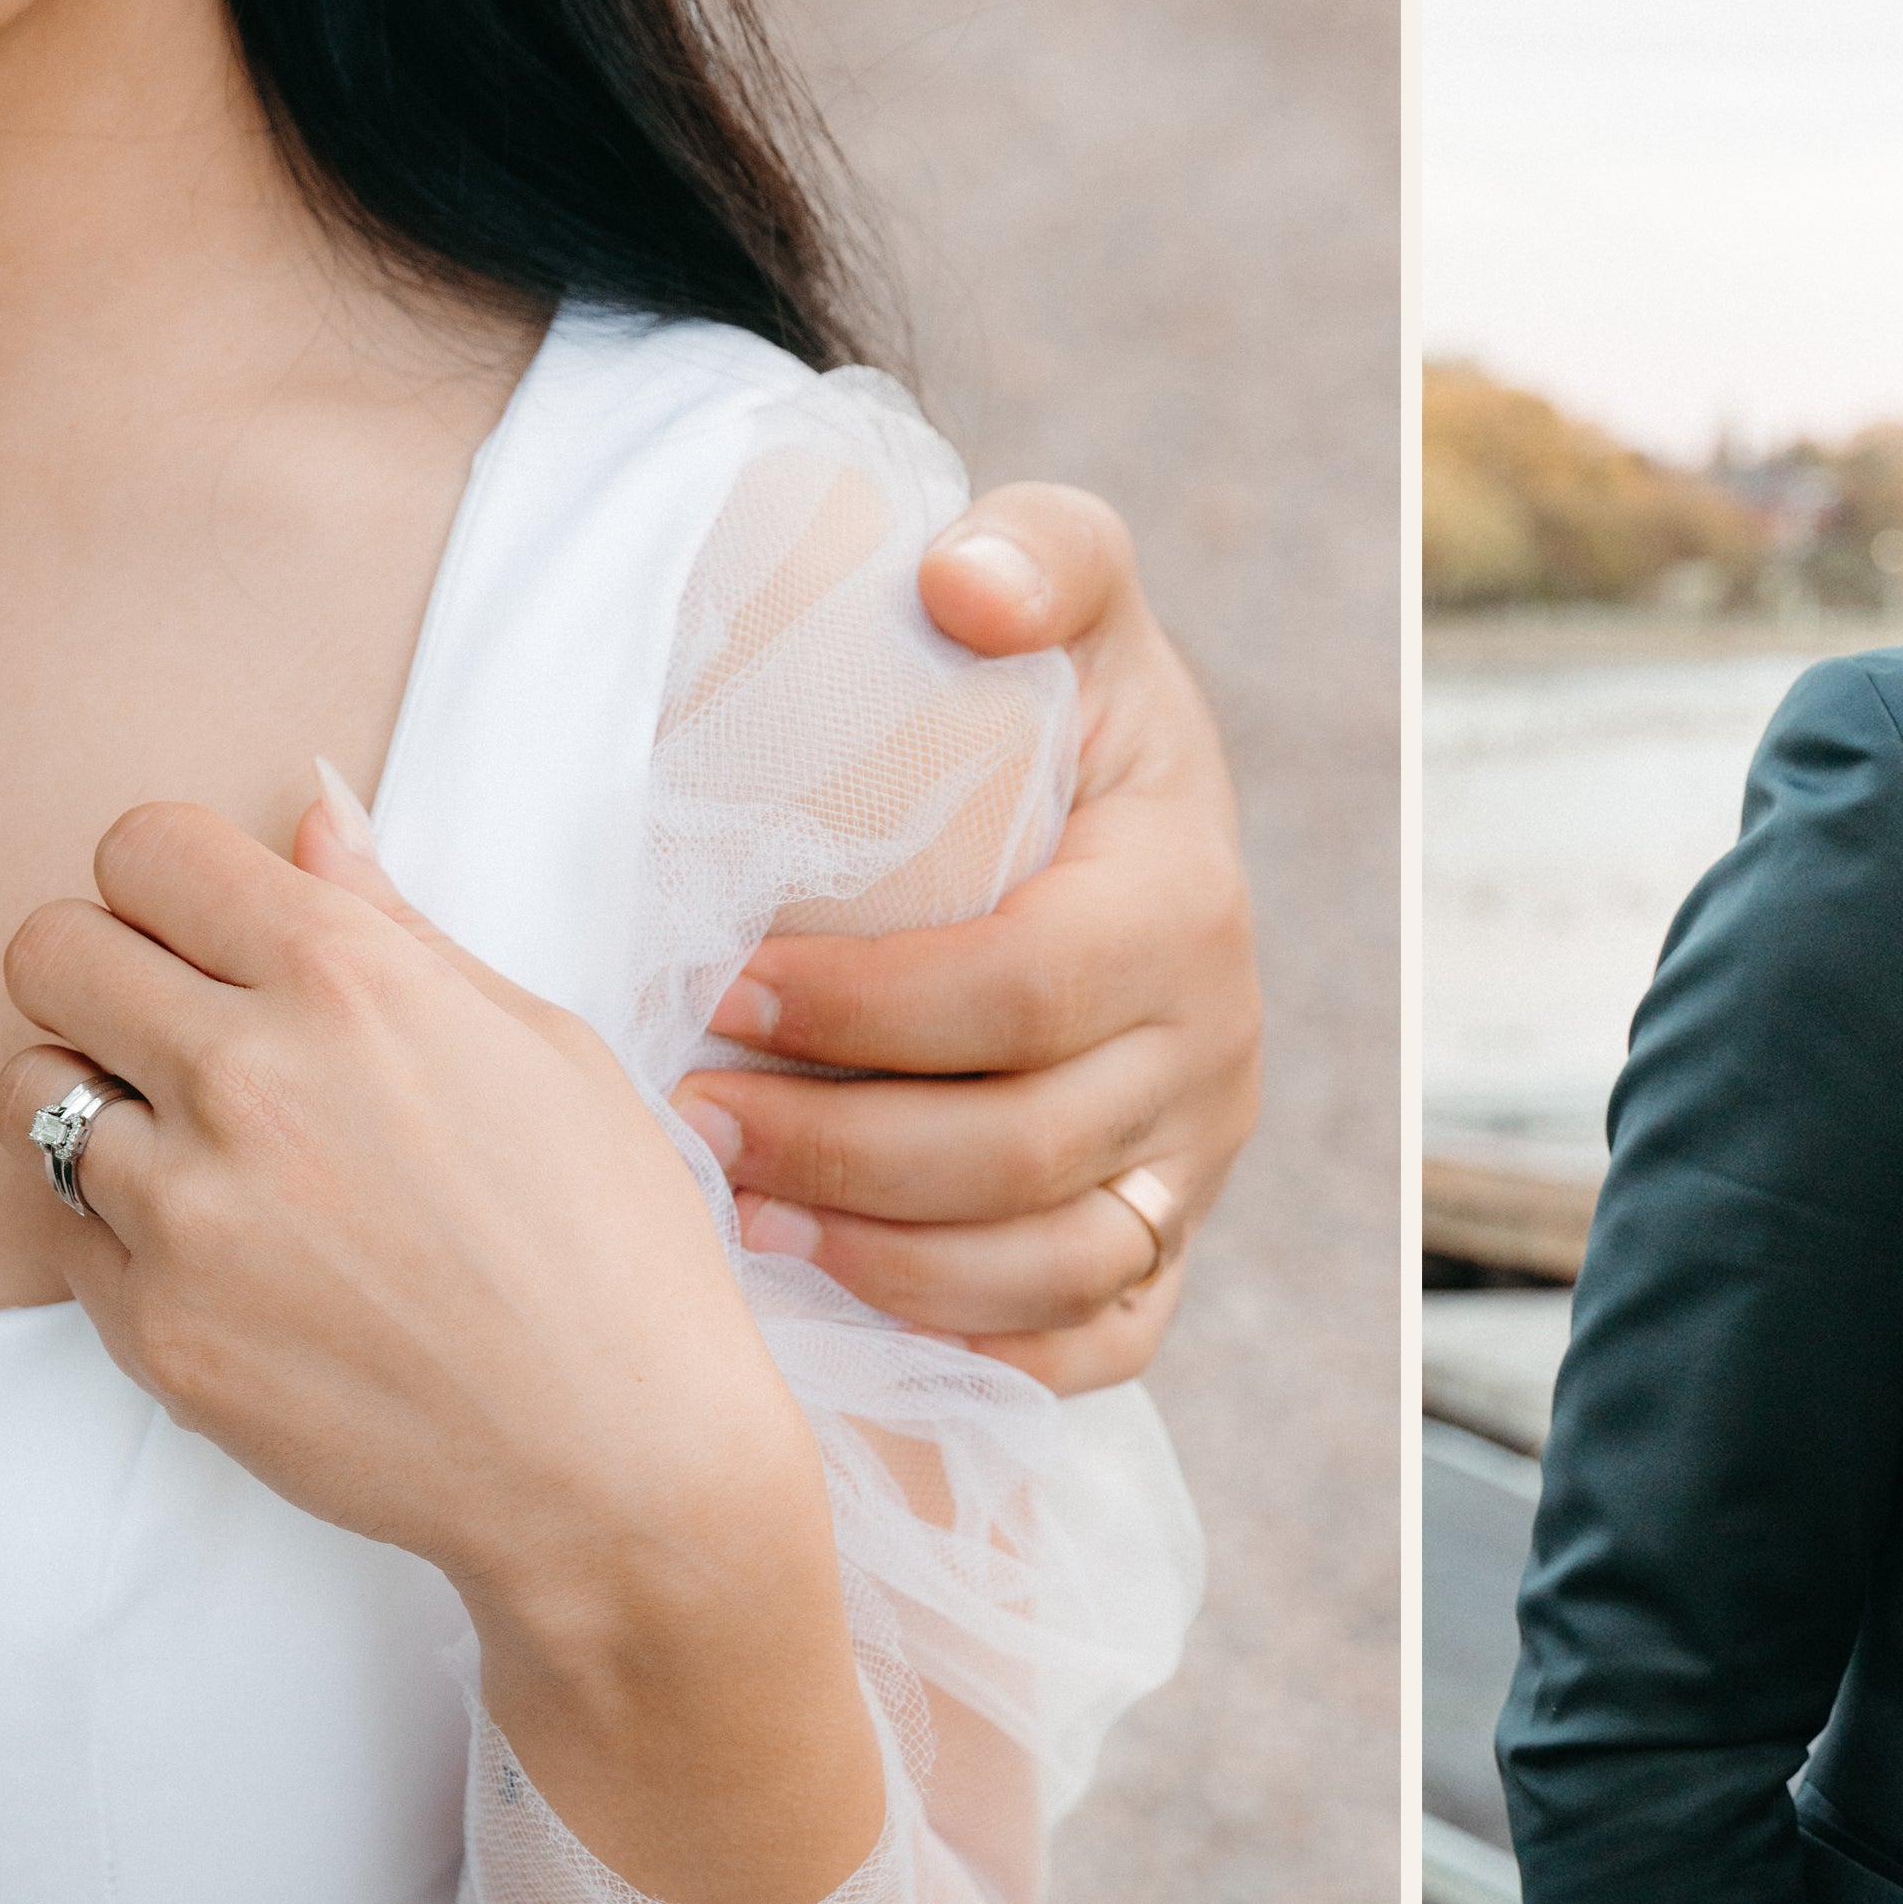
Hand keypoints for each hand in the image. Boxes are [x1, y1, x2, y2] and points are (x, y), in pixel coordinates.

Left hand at [0, 776, 880, 1903]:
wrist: (621, 1465)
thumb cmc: (613, 1252)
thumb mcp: (542, 1050)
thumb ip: (396, 929)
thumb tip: (309, 815)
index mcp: (352, 983)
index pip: (145, 848)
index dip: (170, 884)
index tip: (206, 930)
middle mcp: (248, 1079)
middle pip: (47, 949)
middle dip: (102, 972)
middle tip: (179, 1030)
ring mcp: (185, 1212)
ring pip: (29, 1090)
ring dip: (102, 1106)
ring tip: (211, 1158)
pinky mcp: (153, 1329)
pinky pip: (64, 1229)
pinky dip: (126, 1231)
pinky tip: (240, 1261)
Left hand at [668, 488, 1263, 1393]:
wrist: (1114, 805)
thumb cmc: (1051, 701)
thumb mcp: (1065, 590)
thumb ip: (1038, 553)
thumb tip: (960, 586)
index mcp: (1184, 902)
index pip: (1028, 989)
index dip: (870, 1010)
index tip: (725, 987)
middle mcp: (1214, 1049)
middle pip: (1026, 1150)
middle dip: (841, 1149)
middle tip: (689, 1117)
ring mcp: (1196, 1162)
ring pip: (1054, 1266)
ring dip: (886, 1262)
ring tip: (739, 1221)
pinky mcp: (1167, 1242)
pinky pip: (1096, 1343)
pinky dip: (980, 1350)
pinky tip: (845, 1310)